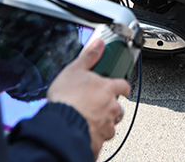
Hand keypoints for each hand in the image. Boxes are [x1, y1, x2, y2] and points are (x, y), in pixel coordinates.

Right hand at [47, 38, 130, 159]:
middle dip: (111, 106)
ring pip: (110, 124)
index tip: (121, 87)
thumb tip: (99, 43)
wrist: (61, 125)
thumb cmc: (67, 98)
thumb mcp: (75, 70)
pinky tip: (86, 131)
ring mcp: (106, 125)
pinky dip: (95, 135)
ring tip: (91, 119)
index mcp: (108, 89)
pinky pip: (100, 138)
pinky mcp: (98, 140)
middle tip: (98, 104)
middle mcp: (111, 107)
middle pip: (118, 107)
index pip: (124, 85)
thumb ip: (89, 56)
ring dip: (104, 122)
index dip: (122, 86)